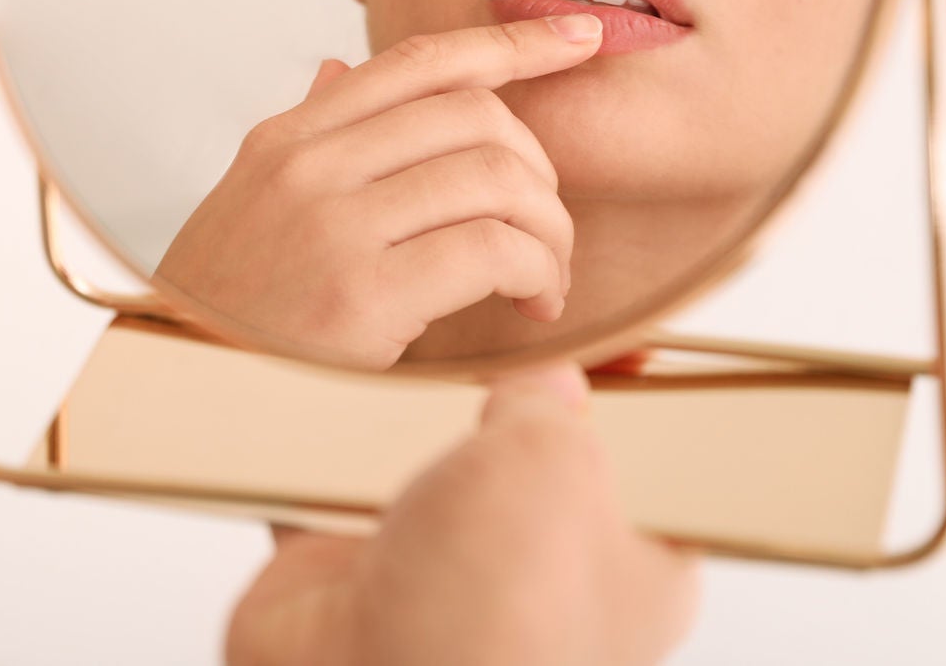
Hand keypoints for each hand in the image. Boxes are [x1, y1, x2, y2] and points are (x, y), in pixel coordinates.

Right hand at [155, 18, 599, 368]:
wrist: (172, 382)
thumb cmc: (226, 299)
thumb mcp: (251, 198)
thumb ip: (308, 134)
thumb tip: (338, 71)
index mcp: (291, 137)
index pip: (420, 60)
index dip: (512, 43)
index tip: (578, 37)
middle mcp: (310, 166)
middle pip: (475, 116)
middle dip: (539, 170)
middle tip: (544, 228)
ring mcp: (333, 225)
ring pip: (495, 178)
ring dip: (548, 230)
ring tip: (542, 276)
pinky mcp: (360, 295)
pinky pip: (491, 249)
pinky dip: (534, 271)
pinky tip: (529, 302)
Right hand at [227, 365, 698, 665]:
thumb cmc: (496, 613)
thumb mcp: (556, 461)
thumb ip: (551, 403)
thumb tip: (545, 377)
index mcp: (627, 568)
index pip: (642, 469)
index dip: (622, 401)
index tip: (599, 335)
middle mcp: (531, 575)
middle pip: (518, 456)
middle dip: (492, 398)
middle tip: (480, 333)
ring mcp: (435, 576)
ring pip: (416, 464)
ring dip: (395, 421)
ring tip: (391, 353)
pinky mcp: (343, 574)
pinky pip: (319, 489)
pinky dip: (303, 449)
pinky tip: (308, 392)